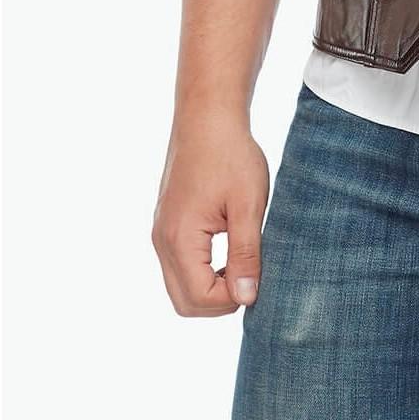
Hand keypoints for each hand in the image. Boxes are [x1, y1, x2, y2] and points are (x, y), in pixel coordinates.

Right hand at [150, 109, 270, 315]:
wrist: (208, 117)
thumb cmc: (231, 155)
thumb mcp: (248, 205)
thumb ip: (245, 254)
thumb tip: (246, 298)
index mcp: (180, 238)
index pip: (199, 298)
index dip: (232, 299)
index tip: (258, 277)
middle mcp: (162, 241)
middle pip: (184, 301)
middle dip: (219, 301)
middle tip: (251, 276)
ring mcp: (161, 233)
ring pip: (180, 286)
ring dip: (210, 287)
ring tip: (243, 262)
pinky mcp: (167, 225)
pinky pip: (179, 266)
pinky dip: (202, 272)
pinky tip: (230, 250)